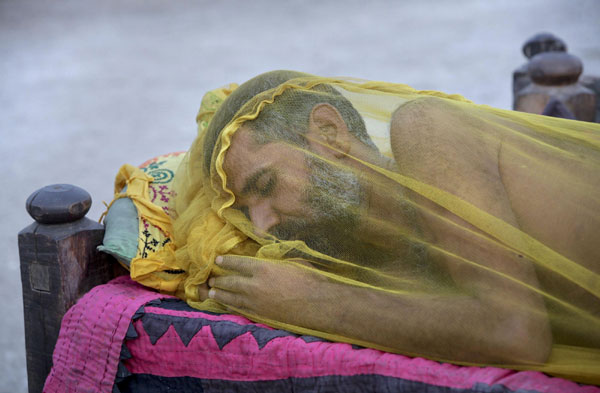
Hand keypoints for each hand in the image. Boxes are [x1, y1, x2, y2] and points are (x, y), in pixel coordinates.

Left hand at [206, 255, 332, 326]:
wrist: (317, 304)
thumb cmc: (309, 279)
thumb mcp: (292, 262)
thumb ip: (276, 260)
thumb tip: (269, 257)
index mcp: (263, 268)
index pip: (238, 263)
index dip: (226, 262)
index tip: (217, 260)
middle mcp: (255, 285)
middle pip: (231, 281)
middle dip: (219, 279)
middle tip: (210, 279)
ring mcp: (256, 302)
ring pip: (232, 297)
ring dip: (220, 294)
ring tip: (212, 292)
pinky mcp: (260, 314)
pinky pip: (240, 309)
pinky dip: (230, 306)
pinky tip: (226, 304)